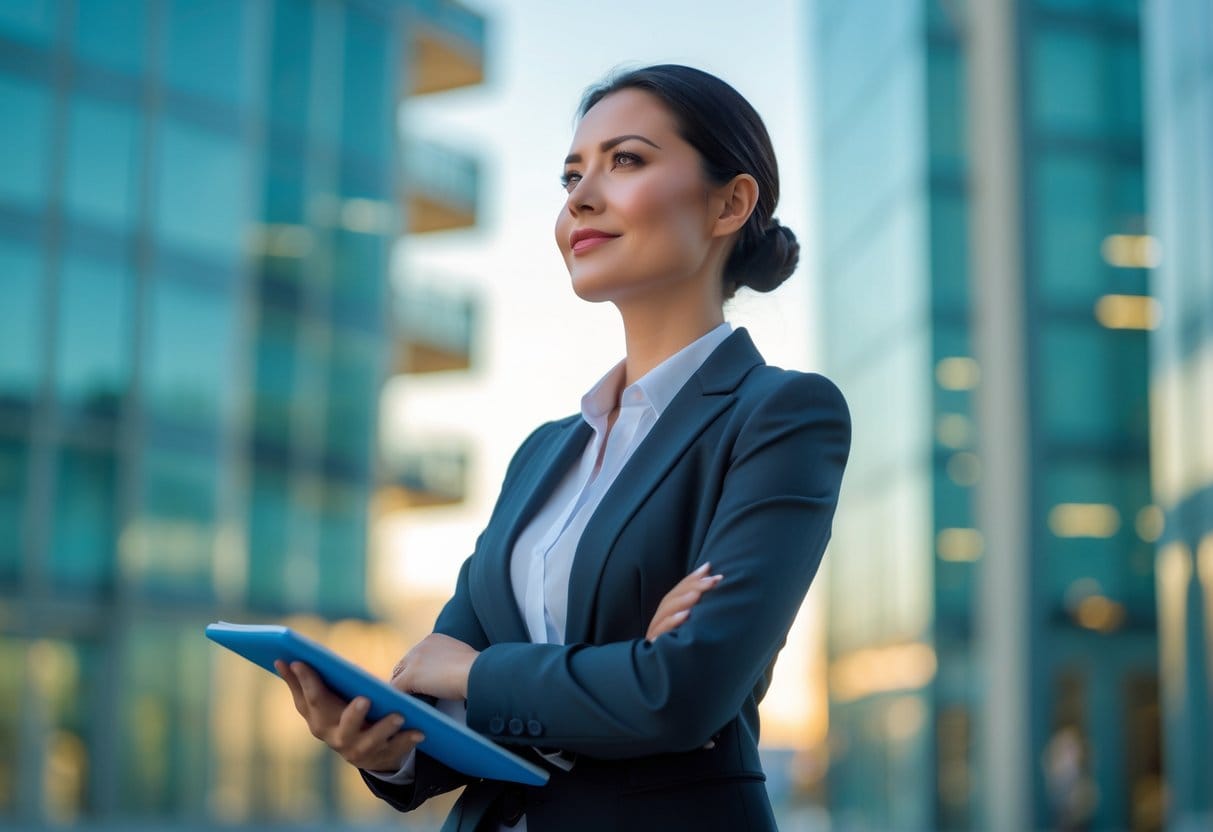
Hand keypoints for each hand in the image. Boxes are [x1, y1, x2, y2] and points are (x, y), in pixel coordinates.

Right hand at [276, 660, 424, 772]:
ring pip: (370, 742)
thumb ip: (302, 683)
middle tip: (365, 699)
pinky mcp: (380, 757)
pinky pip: (396, 750)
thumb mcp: (321, 701)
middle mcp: (335, 738)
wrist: (364, 751)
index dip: (304, 681)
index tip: (301, 661)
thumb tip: (280, 659)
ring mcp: (358, 751)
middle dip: (352, 715)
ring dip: (383, 729)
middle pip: (342, 726)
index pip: (310, 700)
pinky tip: (420, 730)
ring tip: (398, 715)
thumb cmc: (338, 714)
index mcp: (318, 720)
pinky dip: (407, 740)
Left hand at [390, 633, 479, 700]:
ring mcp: (414, 661)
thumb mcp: (461, 658)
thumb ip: (449, 661)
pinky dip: (398, 699)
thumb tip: (449, 674)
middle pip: (403, 665)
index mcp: (433, 640)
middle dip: (405, 680)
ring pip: (397, 677)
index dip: (417, 671)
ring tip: (405, 705)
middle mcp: (420, 646)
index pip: (416, 656)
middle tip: (409, 697)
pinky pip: (396, 689)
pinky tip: (403, 709)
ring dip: (401, 691)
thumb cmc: (477, 669)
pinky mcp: (410, 676)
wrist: (477, 672)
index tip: (420, 683)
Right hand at [646, 562, 723, 641]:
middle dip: (693, 586)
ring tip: (698, 594)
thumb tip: (711, 573)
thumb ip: (696, 603)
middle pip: (673, 597)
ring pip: (666, 611)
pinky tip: (686, 615)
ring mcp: (656, 632)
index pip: (679, 590)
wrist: (667, 678)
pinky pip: (663, 632)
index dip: (693, 578)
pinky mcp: (654, 646)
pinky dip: (673, 622)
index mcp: (667, 612)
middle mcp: (659, 619)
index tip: (711, 568)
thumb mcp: (690, 625)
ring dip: (683, 600)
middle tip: (713, 580)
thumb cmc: (681, 649)